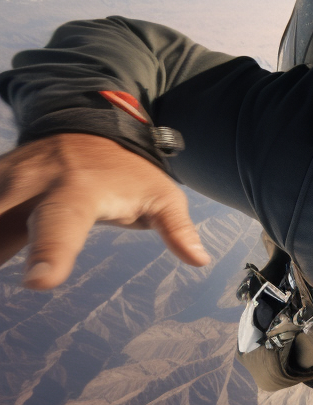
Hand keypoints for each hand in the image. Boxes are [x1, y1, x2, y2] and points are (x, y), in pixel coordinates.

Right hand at [0, 133, 209, 289]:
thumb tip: (200, 259)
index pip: (61, 224)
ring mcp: (2, 183)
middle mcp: (30, 184)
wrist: (87, 122)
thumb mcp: (161, 194)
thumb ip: (176, 227)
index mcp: (76, 189)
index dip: (51, 252)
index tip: (38, 282)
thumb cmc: (128, 170)